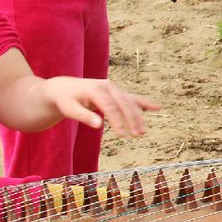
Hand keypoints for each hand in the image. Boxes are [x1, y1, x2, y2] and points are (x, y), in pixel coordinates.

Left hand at [40, 77, 159, 136]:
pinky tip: (157, 107)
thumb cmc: (65, 100)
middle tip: (136, 135)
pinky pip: (132, 98)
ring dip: (138, 116)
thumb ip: (83, 116)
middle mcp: (108, 87)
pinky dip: (144, 103)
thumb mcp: (69, 108)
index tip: (122, 135)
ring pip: (130, 102)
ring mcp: (114, 89)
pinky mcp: (116, 93)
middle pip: (124, 103)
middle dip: (132, 119)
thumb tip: (98, 125)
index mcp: (96, 89)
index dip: (117, 121)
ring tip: (142, 132)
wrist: (64, 88)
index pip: (110, 106)